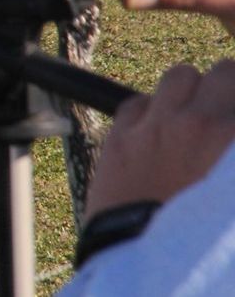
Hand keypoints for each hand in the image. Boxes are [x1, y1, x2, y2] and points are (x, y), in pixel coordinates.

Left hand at [84, 61, 234, 222]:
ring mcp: (157, 126)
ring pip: (179, 76)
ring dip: (190, 91)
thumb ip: (229, 156)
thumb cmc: (206, 236)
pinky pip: (137, 102)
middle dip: (230, 89)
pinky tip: (154, 133)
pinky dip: (148, 112)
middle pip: (226, 73)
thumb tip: (227, 145)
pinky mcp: (120, 137)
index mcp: (234, 140)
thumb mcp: (229, 192)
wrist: (153, 269)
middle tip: (227, 113)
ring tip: (192, 116)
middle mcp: (203, 124)